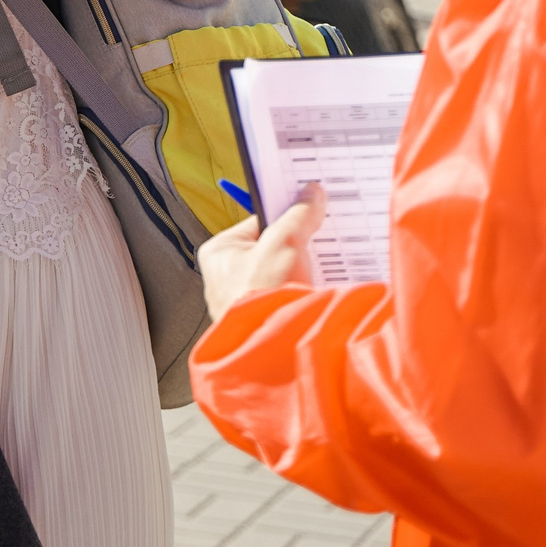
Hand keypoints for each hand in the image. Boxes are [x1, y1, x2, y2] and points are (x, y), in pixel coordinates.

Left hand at [200, 183, 325, 322]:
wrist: (274, 352)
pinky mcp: (265, 321)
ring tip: (326, 263)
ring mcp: (246, 301)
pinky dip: (305, 291)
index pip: (258, 221)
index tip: (309, 205)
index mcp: (218, 252)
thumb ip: (299, 215)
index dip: (286, 214)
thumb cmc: (263, 296)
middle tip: (324, 234)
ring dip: (305, 268)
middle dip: (298, 243)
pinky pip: (288, 297)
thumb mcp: (285, 243)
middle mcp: (226, 277)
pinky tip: (323, 288)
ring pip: (282, 273)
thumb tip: (310, 194)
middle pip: (271, 247)